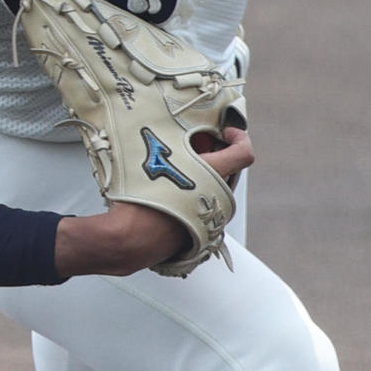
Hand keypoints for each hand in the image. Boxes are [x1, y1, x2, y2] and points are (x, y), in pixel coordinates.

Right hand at [53, 124, 254, 277]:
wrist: (127, 240)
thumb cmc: (138, 199)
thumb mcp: (151, 154)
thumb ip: (173, 137)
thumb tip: (178, 129)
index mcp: (211, 175)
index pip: (243, 152)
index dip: (238, 137)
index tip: (226, 132)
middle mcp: (217, 199)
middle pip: (228, 170)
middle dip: (213, 156)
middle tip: (191, 148)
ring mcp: (209, 220)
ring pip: (215, 189)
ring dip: (202, 177)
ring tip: (174, 170)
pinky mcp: (198, 234)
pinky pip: (202, 208)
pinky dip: (192, 197)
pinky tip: (168, 194)